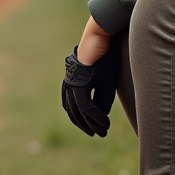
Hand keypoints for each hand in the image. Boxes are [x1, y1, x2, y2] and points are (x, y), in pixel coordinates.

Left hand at [61, 18, 119, 136]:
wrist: (100, 39)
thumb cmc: (103, 58)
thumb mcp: (104, 82)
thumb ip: (100, 99)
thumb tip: (98, 117)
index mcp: (73, 83)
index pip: (75, 107)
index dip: (85, 120)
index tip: (98, 129)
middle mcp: (70, 84)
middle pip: (74, 112)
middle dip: (86, 125)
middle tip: (98, 134)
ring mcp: (72, 84)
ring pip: (79, 111)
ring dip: (91, 124)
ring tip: (101, 131)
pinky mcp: (79, 83)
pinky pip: (85, 106)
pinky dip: (95, 117)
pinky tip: (104, 123)